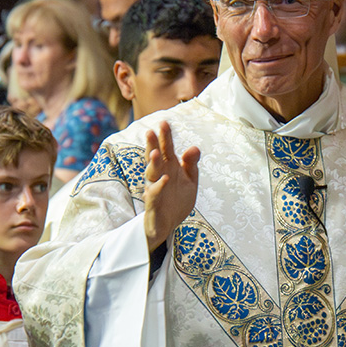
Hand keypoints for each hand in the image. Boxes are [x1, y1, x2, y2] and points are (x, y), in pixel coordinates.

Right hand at [142, 121, 199, 251]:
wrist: (169, 224)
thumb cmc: (177, 198)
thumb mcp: (189, 179)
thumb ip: (191, 164)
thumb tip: (194, 147)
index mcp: (168, 167)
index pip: (166, 149)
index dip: (165, 137)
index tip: (164, 122)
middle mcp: (158, 176)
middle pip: (155, 158)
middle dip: (153, 145)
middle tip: (151, 131)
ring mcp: (154, 189)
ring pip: (151, 174)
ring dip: (153, 164)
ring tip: (155, 153)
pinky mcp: (154, 205)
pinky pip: (155, 195)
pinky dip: (159, 187)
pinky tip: (165, 179)